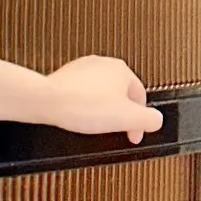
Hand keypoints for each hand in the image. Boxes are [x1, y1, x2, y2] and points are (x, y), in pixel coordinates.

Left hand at [41, 56, 163, 143]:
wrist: (45, 101)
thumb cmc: (81, 106)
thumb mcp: (128, 118)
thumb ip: (150, 119)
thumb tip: (156, 121)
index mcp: (122, 70)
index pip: (140, 98)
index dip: (138, 122)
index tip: (132, 135)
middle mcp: (103, 64)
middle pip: (120, 95)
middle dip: (118, 114)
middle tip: (111, 129)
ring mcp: (82, 69)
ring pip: (100, 95)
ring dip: (99, 110)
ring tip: (92, 123)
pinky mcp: (64, 77)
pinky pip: (80, 95)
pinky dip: (82, 106)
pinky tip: (77, 115)